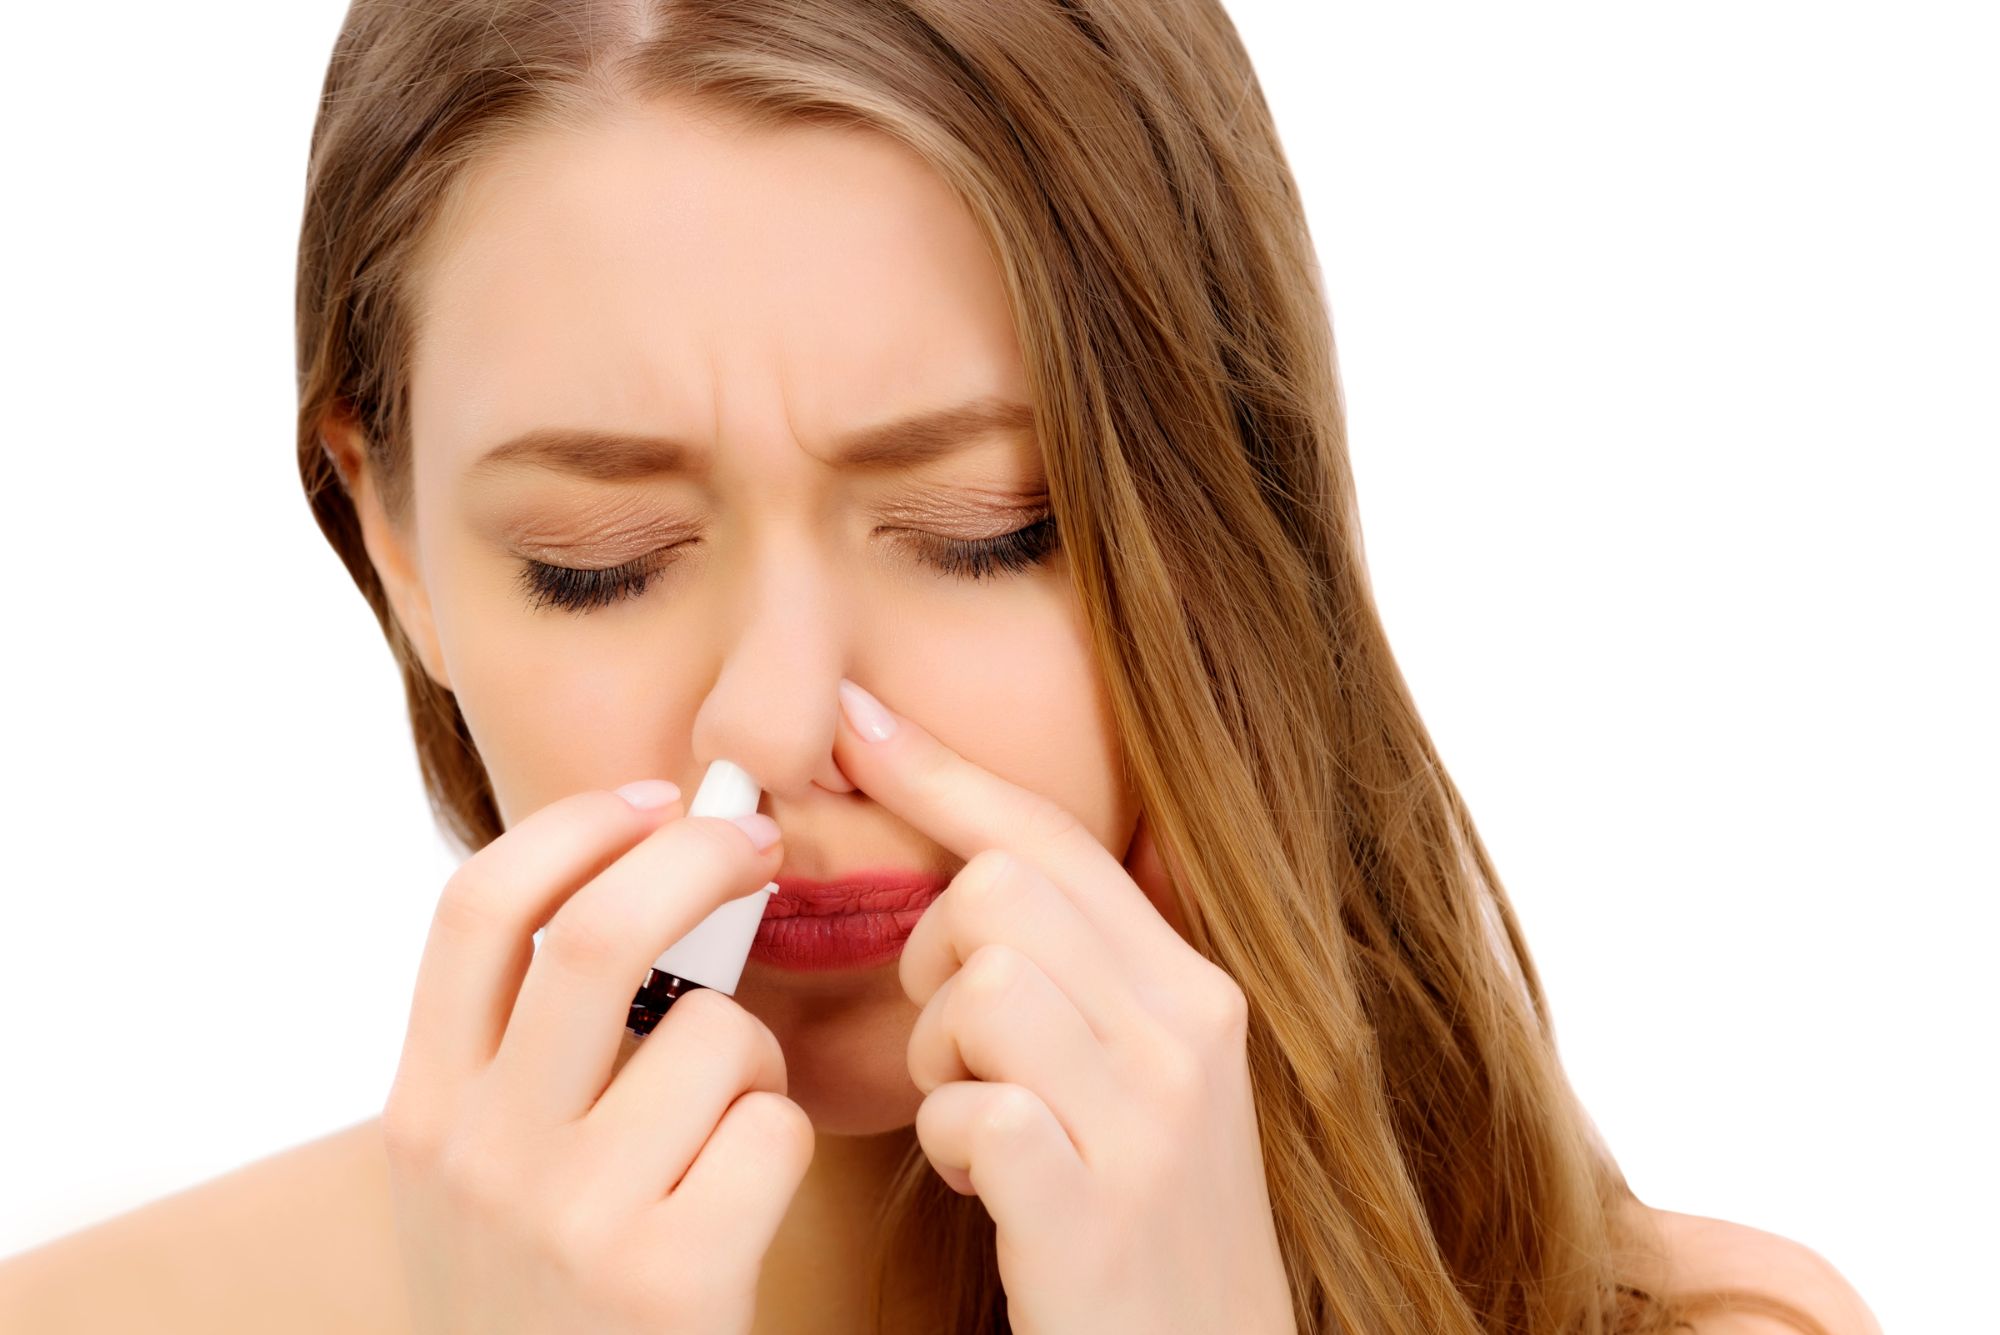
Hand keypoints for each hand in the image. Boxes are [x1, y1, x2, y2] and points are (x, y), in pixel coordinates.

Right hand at [380, 784, 808, 1334]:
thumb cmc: (544, 1301)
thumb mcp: (483, 1177)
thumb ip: (521, 1051)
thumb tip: (632, 876)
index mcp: (421, 1109)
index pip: (475, 907)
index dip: (575, 825)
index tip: (654, 797)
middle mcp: (475, 1155)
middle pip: (596, 931)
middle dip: (696, 857)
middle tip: (758, 845)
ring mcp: (565, 1219)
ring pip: (714, 1032)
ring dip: (754, 1052)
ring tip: (729, 1119)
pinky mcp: (664, 1279)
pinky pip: (769, 1130)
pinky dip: (781, 1139)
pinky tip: (745, 1196)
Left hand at [832, 679, 1295, 1334]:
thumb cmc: (1140, 1222)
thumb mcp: (1141, 1081)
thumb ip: (1079, 976)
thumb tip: (968, 869)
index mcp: (1193, 990)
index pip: (1053, 839)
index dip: (943, 773)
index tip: (851, 716)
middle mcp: (1188, 1034)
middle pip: (1001, 891)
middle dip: (934, 954)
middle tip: (955, 1042)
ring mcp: (1148, 1123)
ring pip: (982, 981)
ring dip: (940, 1054)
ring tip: (973, 1118)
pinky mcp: (1093, 1212)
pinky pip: (971, 1108)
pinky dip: (947, 1139)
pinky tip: (980, 1178)